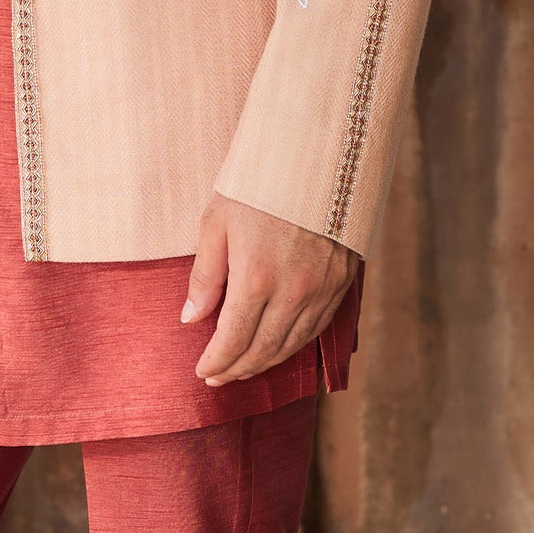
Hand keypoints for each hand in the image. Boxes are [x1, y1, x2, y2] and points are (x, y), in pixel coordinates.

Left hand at [183, 192, 353, 385]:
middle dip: (238, 369)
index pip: (232, 340)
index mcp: (256, 278)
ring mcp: (322, 289)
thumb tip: (191, 318)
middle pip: (263, 350)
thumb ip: (205, 276)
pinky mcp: (342, 282)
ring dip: (266, 362)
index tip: (201, 372)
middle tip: (219, 378)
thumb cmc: (259, 184)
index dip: (216, 362)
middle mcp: (292, 292)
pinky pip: (318, 327)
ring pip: (293, 344)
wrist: (318, 154)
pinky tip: (280, 347)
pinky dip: (295, 345)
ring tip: (244, 368)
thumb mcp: (217, 222)